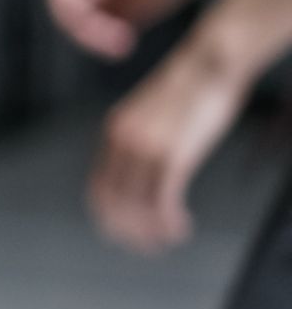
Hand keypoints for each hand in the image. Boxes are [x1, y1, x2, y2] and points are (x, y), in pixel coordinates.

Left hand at [89, 50, 246, 253]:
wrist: (209, 62)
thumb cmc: (190, 88)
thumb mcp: (154, 115)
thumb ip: (144, 139)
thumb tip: (147, 167)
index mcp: (114, 132)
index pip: (99, 188)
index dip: (109, 217)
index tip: (125, 234)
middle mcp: (123, 142)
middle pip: (113, 204)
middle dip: (129, 232)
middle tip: (149, 247)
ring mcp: (146, 149)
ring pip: (138, 208)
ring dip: (152, 231)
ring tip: (169, 238)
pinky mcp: (173, 155)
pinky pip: (163, 202)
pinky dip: (168, 222)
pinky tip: (180, 228)